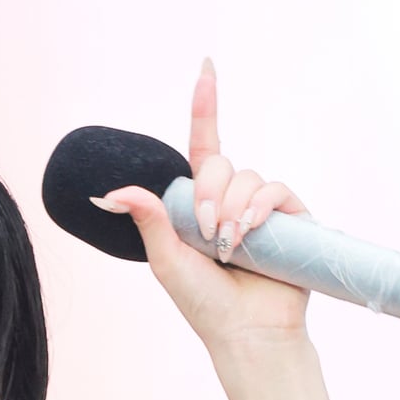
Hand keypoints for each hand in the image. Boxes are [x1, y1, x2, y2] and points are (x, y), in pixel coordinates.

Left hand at [92, 60, 311, 352]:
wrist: (245, 332)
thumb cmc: (203, 304)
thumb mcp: (165, 259)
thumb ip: (146, 218)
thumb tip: (108, 192)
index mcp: (200, 205)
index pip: (203, 145)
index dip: (206, 106)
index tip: (208, 67)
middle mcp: (232, 201)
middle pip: (219, 162)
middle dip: (208, 194)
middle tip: (205, 231)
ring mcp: (263, 209)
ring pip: (246, 177)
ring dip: (232, 210)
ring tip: (228, 246)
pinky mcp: (291, 219)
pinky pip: (275, 190)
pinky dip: (259, 207)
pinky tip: (249, 232)